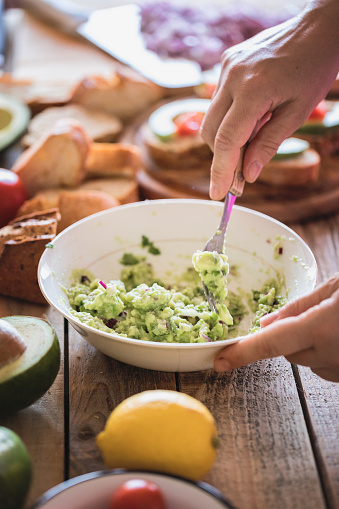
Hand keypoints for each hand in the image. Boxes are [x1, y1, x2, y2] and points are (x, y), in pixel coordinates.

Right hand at [201, 1, 338, 199]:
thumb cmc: (313, 69)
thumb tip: (248, 175)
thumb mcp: (297, 113)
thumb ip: (268, 145)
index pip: (227, 141)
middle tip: (241, 175)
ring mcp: (226, 68)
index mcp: (253, 90)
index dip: (221, 172)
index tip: (219, 195)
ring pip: (211, 119)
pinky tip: (250, 119)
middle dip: (223, 157)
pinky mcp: (226, 64)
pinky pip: (218, 102)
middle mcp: (232, 77)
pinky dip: (229, 119)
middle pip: (211, 133)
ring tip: (252, 140)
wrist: (316, 29)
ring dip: (226, 139)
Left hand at [214, 274, 338, 381]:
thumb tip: (266, 324)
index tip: (220, 361)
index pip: (271, 343)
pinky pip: (323, 368)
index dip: (242, 353)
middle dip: (287, 335)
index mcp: (322, 328)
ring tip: (332, 323)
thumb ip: (299, 306)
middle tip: (313, 314)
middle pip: (287, 352)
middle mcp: (330, 355)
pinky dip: (323, 354)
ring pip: (305, 361)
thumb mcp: (335, 288)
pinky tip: (337, 337)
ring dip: (307, 346)